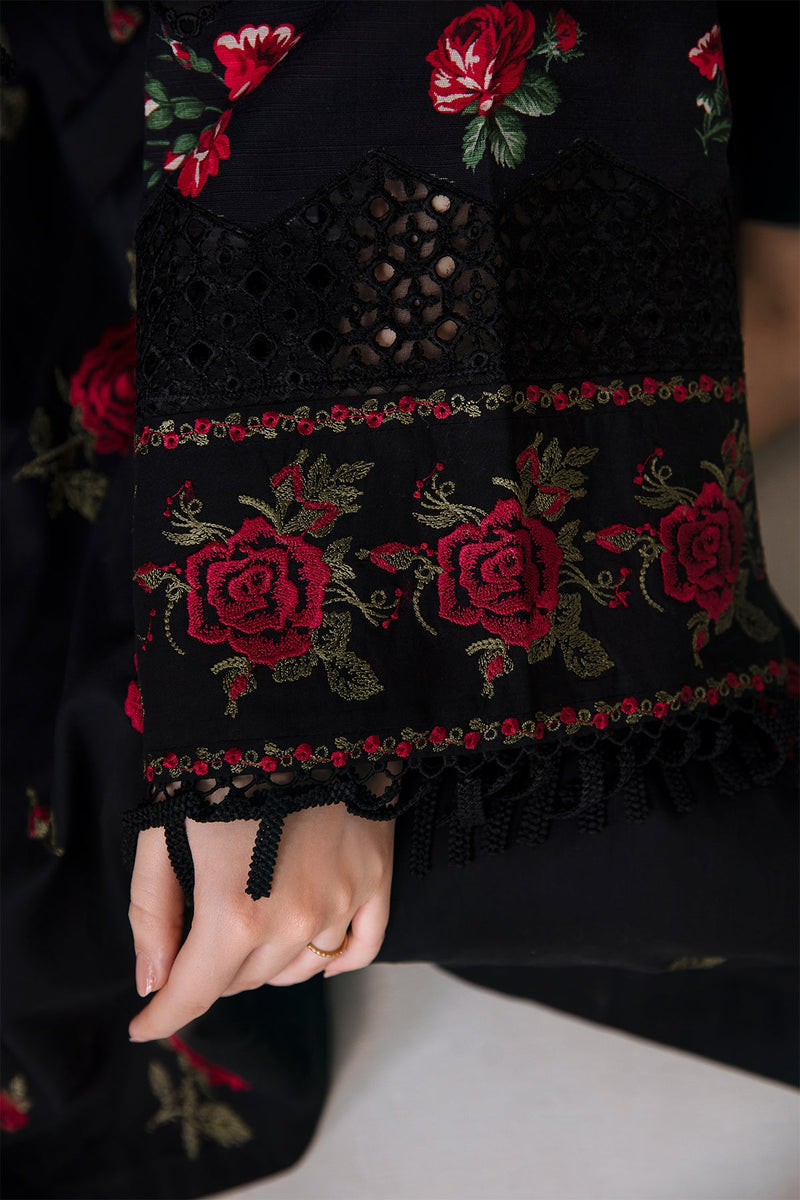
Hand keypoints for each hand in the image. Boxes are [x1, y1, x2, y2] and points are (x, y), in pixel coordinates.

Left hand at [127, 789, 395, 1042]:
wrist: (295, 711)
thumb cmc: (217, 769)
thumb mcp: (162, 836)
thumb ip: (152, 915)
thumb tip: (152, 982)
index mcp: (233, 913)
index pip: (193, 994)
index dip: (162, 1017)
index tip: (142, 1025)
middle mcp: (293, 921)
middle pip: (244, 982)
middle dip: (210, 973)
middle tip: (196, 938)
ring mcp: (341, 902)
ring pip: (299, 971)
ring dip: (266, 966)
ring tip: (248, 931)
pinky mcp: (375, 879)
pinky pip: (360, 949)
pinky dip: (335, 961)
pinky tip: (314, 953)